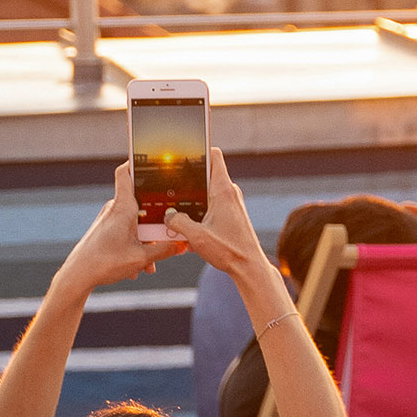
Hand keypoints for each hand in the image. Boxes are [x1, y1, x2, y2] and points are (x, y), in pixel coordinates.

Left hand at [55, 159, 177, 292]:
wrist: (77, 276)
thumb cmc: (104, 263)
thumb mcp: (141, 258)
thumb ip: (164, 249)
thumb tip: (182, 245)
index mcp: (123, 207)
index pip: (126, 173)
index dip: (136, 162)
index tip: (149, 159)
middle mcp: (114, 209)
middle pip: (141, 204)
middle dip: (155, 221)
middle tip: (167, 235)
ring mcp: (108, 219)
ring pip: (134, 222)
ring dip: (145, 240)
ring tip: (149, 263)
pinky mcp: (105, 230)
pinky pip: (126, 231)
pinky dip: (134, 245)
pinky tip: (138, 266)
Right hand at [159, 146, 268, 290]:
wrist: (249, 266)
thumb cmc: (229, 251)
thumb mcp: (196, 236)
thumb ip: (177, 222)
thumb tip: (167, 216)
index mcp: (223, 190)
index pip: (214, 156)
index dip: (199, 149)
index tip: (183, 151)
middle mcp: (229, 192)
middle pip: (206, 174)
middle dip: (188, 179)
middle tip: (170, 184)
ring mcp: (231, 203)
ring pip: (207, 192)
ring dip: (192, 199)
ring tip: (176, 209)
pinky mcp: (231, 214)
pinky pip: (211, 204)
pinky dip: (200, 210)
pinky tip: (188, 225)